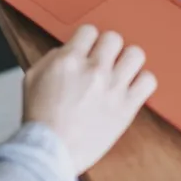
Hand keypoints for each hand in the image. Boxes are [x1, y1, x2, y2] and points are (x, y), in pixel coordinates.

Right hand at [22, 25, 157, 175]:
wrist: (51, 149)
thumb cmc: (40, 119)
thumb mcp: (32, 78)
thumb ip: (51, 58)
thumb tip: (66, 51)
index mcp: (69, 61)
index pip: (89, 30)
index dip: (88, 39)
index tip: (88, 48)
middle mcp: (93, 70)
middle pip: (114, 38)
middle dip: (107, 48)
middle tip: (103, 60)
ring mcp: (113, 87)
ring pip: (136, 54)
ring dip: (127, 61)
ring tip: (121, 71)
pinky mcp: (127, 107)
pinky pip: (148, 81)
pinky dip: (142, 82)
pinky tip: (131, 88)